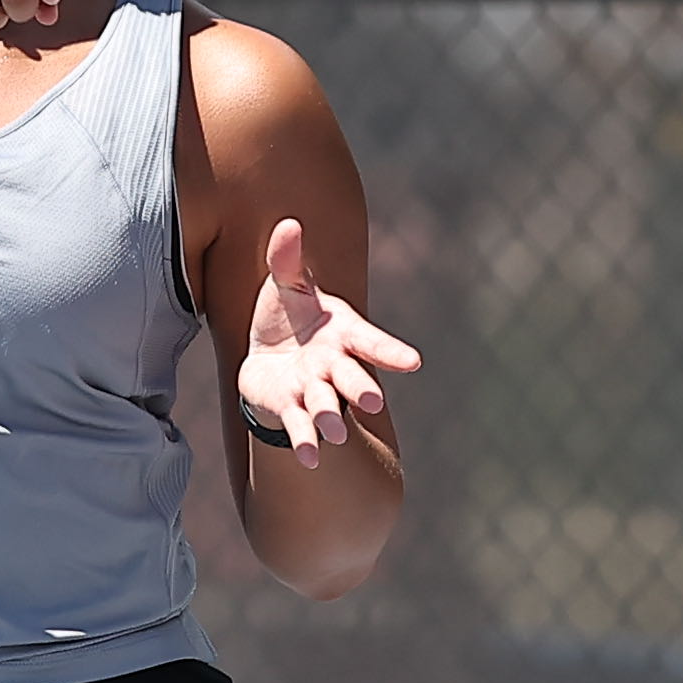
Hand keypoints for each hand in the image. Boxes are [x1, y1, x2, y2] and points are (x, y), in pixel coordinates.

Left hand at [237, 218, 422, 456]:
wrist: (268, 353)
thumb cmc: (288, 316)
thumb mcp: (286, 283)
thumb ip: (288, 259)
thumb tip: (289, 223)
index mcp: (343, 332)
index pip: (371, 342)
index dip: (390, 352)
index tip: (414, 362)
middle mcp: (334, 364)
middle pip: (351, 377)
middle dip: (360, 387)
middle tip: (372, 401)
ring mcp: (314, 388)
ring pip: (325, 404)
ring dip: (330, 418)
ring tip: (333, 433)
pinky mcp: (289, 406)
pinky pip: (297, 426)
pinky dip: (303, 442)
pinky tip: (308, 459)